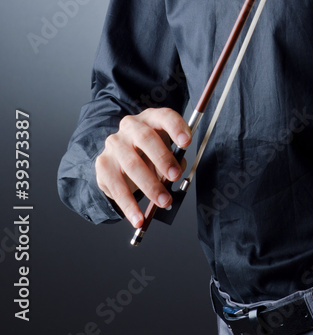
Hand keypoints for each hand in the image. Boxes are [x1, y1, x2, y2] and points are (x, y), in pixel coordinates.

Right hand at [95, 108, 190, 227]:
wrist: (118, 158)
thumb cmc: (149, 153)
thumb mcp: (164, 151)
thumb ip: (173, 159)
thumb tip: (177, 171)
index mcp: (151, 118)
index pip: (164, 116)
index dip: (176, 128)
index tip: (187, 142)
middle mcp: (130, 126)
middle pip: (146, 139)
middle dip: (162, 158)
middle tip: (175, 176)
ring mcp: (114, 144)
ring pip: (131, 164)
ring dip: (150, 186)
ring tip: (164, 201)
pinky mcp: (103, 164)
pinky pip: (116, 187)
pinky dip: (129, 205)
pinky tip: (139, 218)